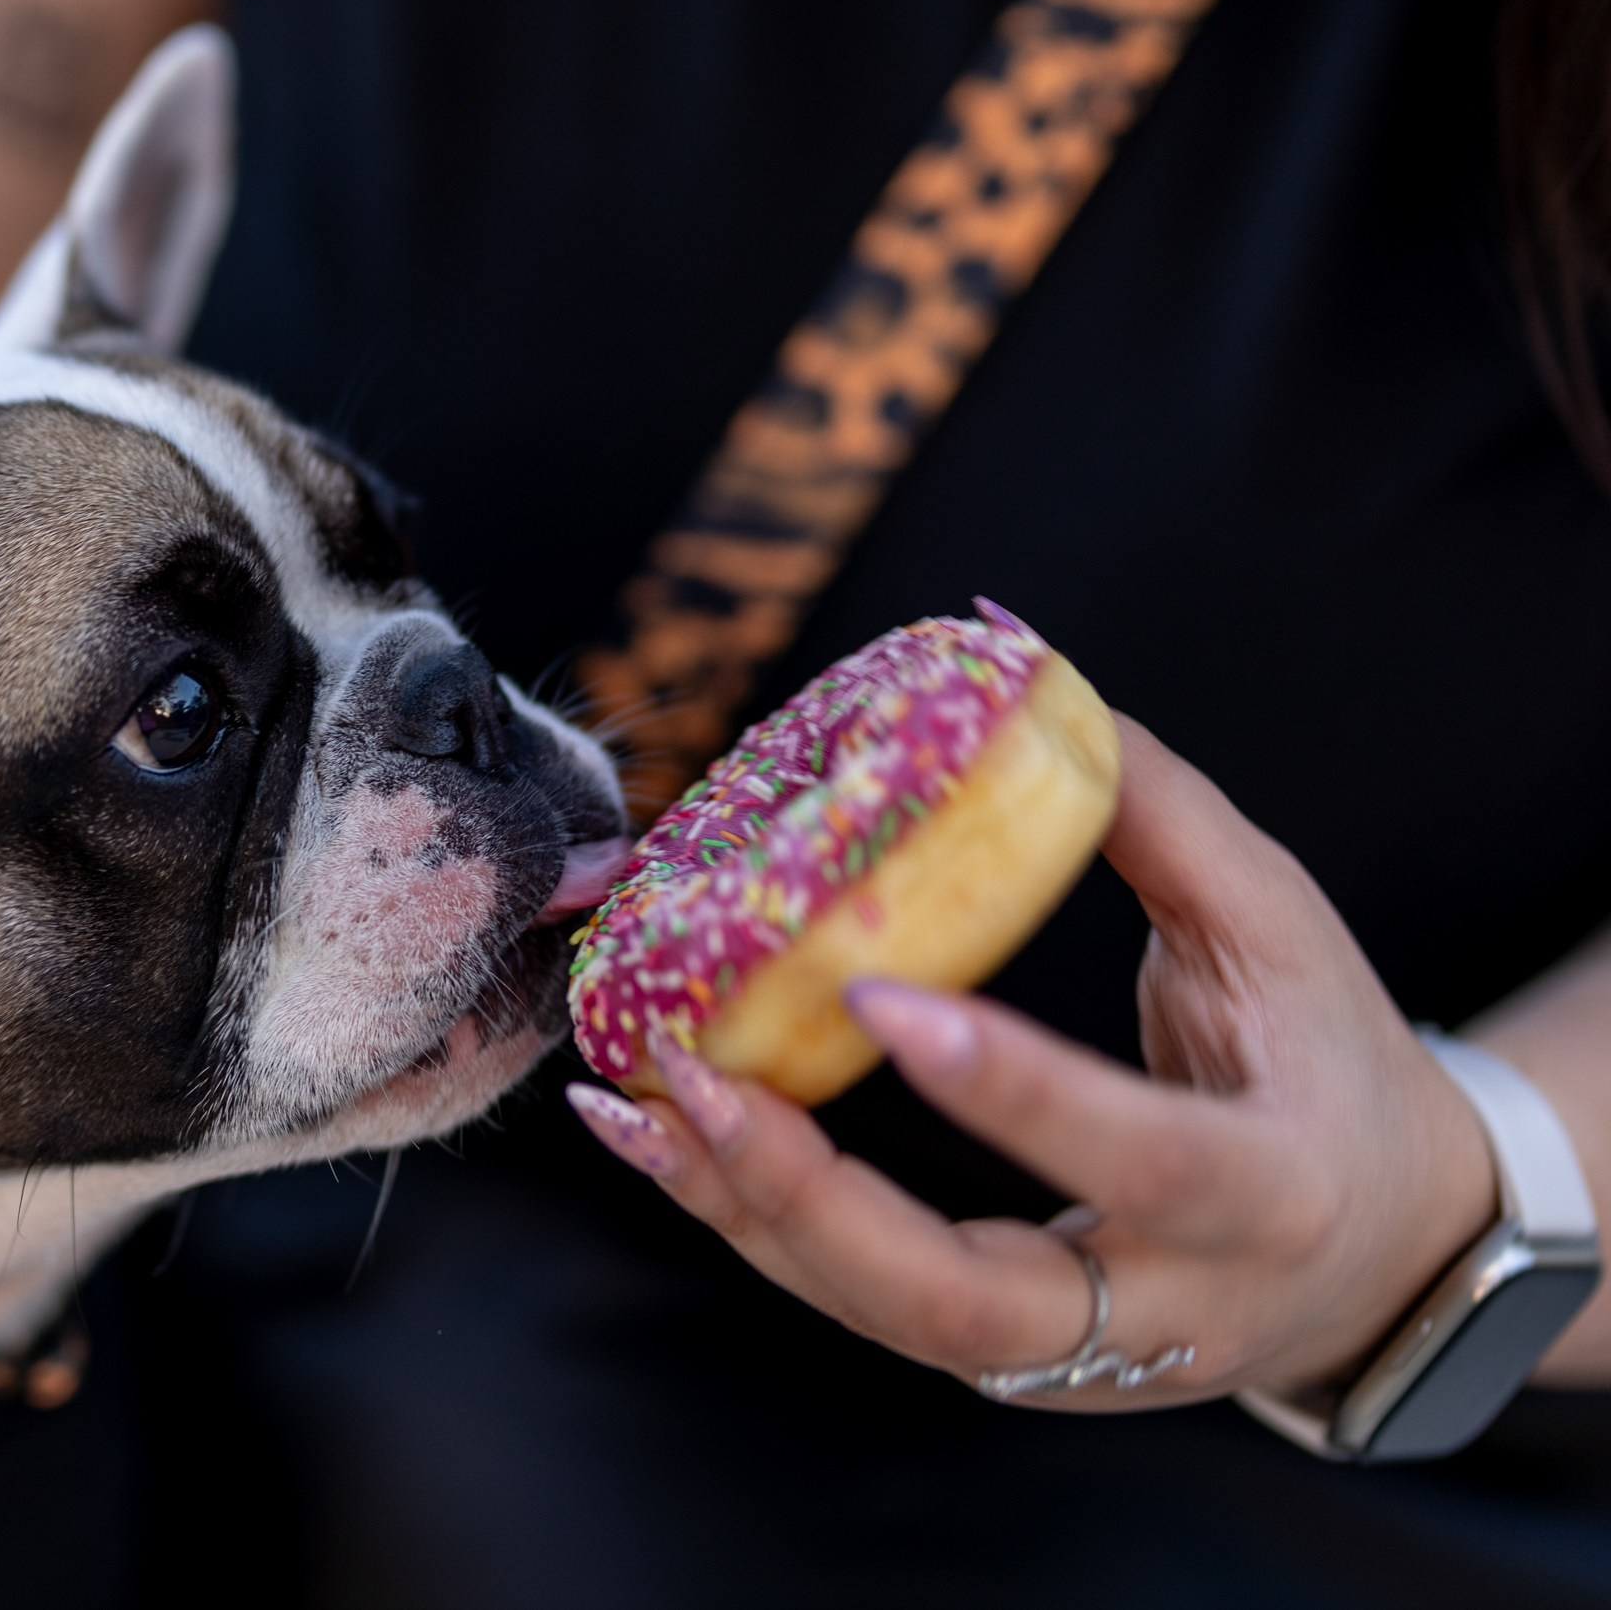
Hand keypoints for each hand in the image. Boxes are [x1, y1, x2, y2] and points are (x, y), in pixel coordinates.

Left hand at [568, 715, 1498, 1406]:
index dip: (1009, 1089)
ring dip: (740, 1207)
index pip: (1139, 1158)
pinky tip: (659, 1135)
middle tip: (691, 1076)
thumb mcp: (1279, 929)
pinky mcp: (1000, 1355)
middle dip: (806, 1197)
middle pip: (960, 1298)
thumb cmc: (1326, 1060)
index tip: (874, 992)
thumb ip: (1157, 808)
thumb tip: (1010, 653)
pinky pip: (859, 1297)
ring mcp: (1071, 1357)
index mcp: (1269, 1193)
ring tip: (629, 1100)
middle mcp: (1164, 1305)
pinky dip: (752, 1216)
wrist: (1381, 1252)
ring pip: (881, 1311)